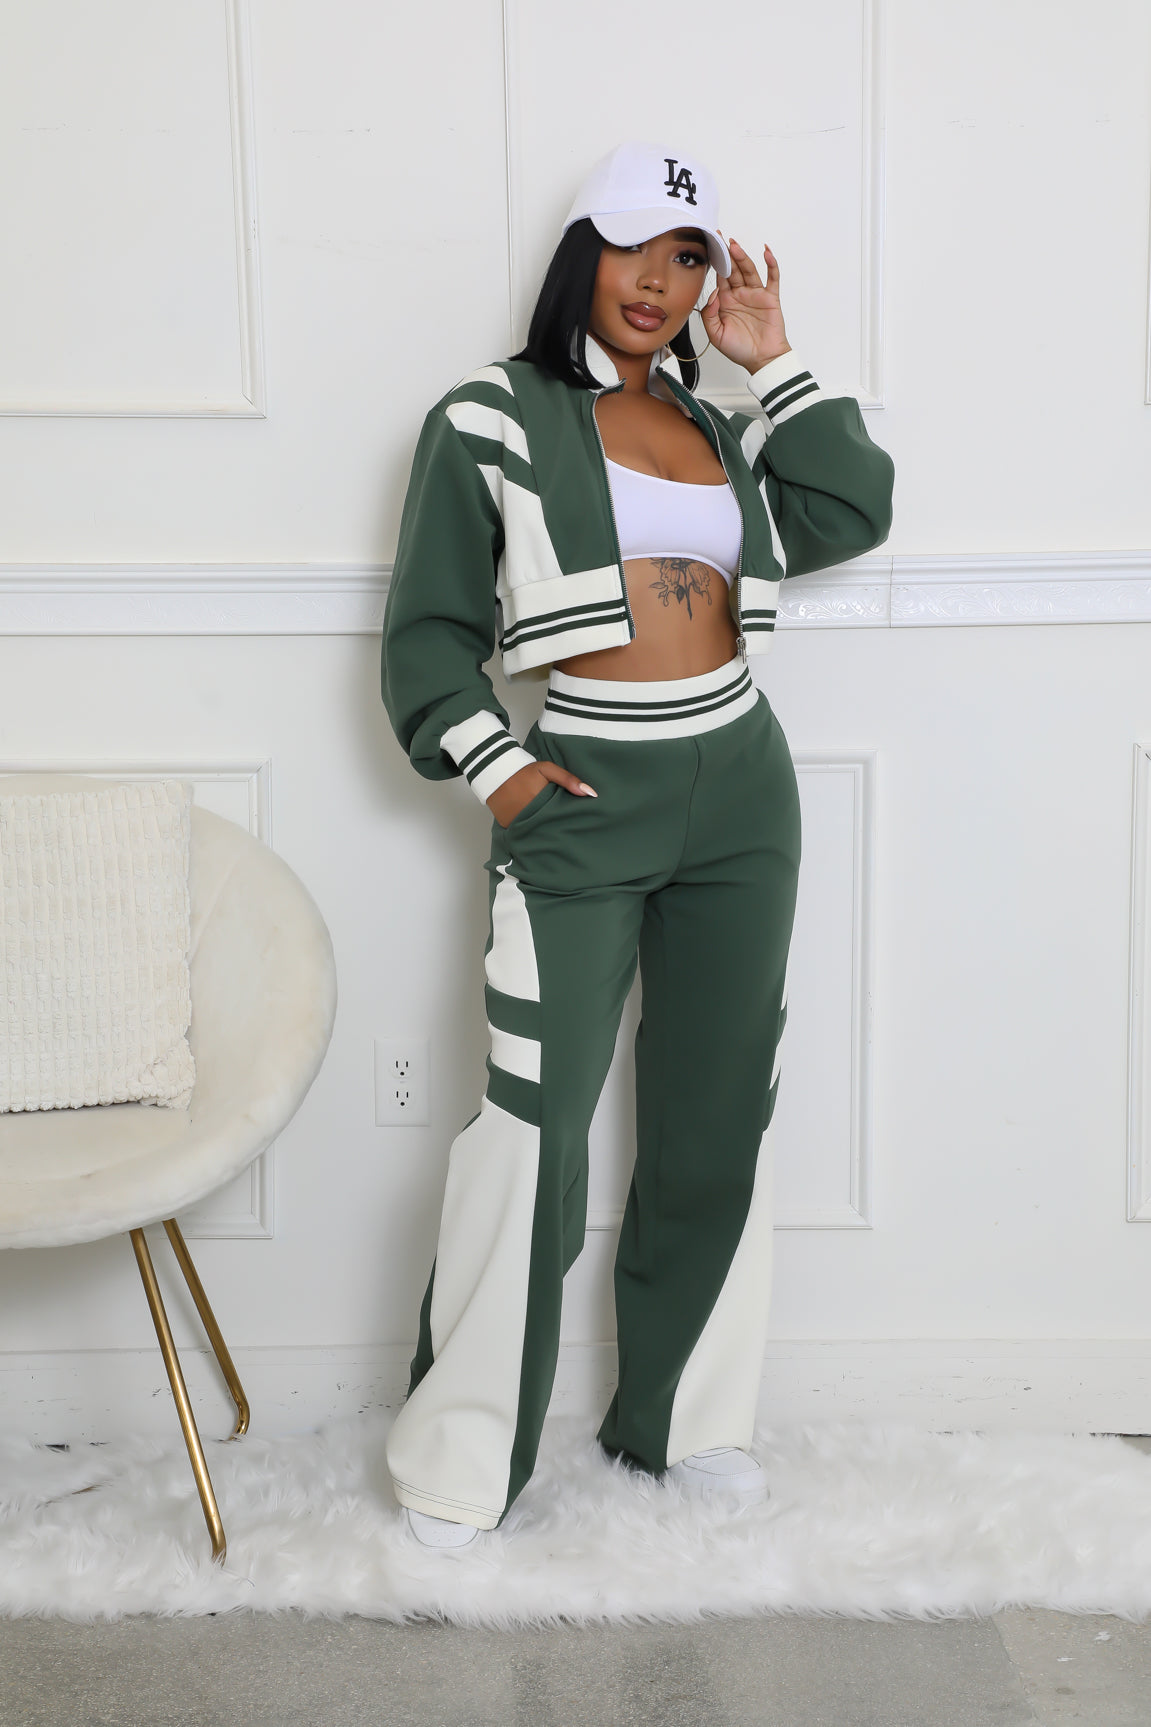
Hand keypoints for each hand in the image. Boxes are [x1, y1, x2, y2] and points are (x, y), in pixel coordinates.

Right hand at [487, 759, 596, 827]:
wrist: (496, 772)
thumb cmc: (524, 771)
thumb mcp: (547, 770)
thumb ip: (568, 780)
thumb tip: (591, 794)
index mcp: (540, 802)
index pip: (559, 817)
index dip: (567, 821)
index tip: (576, 823)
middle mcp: (527, 815)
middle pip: (548, 827)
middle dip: (556, 828)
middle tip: (567, 832)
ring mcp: (516, 822)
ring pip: (535, 832)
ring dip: (542, 831)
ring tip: (552, 833)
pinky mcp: (507, 825)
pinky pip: (521, 832)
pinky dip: (527, 832)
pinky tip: (535, 831)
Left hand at [699, 236, 790, 374]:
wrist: (761, 360)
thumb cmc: (740, 350)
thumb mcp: (716, 335)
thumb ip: (709, 314)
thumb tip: (713, 294)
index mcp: (726, 302)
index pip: (719, 278)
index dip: (714, 264)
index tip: (709, 249)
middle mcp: (740, 295)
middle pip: (733, 270)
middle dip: (727, 254)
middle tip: (720, 238)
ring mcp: (756, 295)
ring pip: (749, 270)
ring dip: (742, 257)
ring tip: (734, 245)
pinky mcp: (770, 298)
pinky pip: (772, 278)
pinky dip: (771, 264)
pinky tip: (766, 252)